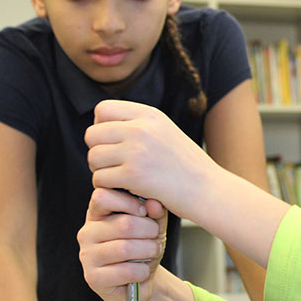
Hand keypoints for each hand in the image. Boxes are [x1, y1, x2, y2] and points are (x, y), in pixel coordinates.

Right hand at [78, 188, 166, 300]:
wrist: (141, 280)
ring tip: (152, 253)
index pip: (102, 196)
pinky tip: (142, 271)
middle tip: (155, 238)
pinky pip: (125, 271)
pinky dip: (142, 271)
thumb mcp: (153, 225)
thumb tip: (154, 204)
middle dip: (149, 231)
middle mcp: (88, 232)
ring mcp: (87, 256)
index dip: (129, 201)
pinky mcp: (93, 278)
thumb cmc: (143, 247)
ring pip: (125, 248)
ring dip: (148, 251)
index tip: (144, 212)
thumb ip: (155, 212)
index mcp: (98, 213)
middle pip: (123, 224)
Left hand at [85, 100, 212, 217]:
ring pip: (93, 158)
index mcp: (149, 115)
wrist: (208, 190)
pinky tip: (127, 190)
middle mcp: (141, 128)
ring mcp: (137, 151)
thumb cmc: (186, 166)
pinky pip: (100, 179)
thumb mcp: (165, 132)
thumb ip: (138, 124)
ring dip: (101, 171)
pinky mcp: (133, 175)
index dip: (101, 127)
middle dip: (98, 151)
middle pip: (92, 134)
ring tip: (121, 178)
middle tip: (113, 166)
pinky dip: (109, 188)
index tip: (113, 144)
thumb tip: (100, 123)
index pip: (102, 110)